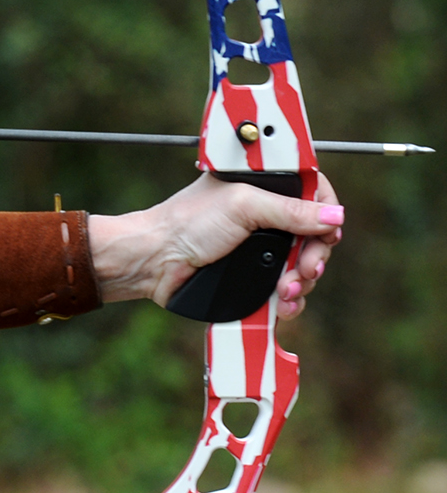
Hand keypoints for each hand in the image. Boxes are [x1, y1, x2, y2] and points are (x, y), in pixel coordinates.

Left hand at [90, 171, 341, 316]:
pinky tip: (281, 305)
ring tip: (285, 290)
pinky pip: (289, 291)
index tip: (329, 233)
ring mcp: (261, 248)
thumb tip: (336, 215)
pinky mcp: (256, 276)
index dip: (325, 213)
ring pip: (305, 266)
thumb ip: (289, 209)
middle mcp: (265, 216)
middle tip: (306, 269)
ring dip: (303, 282)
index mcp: (262, 188)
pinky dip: (291, 300)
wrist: (156, 261)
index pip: (312, 193)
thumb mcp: (242, 206)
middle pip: (315, 235)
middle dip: (315, 256)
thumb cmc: (188, 223)